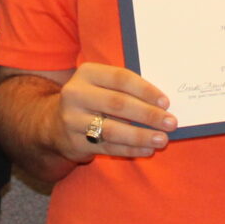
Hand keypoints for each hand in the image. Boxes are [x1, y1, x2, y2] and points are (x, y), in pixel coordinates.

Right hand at [58, 64, 173, 160]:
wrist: (54, 122)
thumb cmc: (92, 99)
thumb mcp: (101, 84)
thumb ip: (126, 88)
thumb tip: (162, 103)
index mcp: (87, 73)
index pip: (121, 79)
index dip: (145, 90)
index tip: (166, 102)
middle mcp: (76, 94)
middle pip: (118, 104)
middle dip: (148, 114)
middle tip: (170, 122)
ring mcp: (72, 120)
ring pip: (112, 129)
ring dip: (141, 136)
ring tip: (162, 139)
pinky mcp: (74, 142)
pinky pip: (107, 147)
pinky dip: (130, 150)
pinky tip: (147, 150)